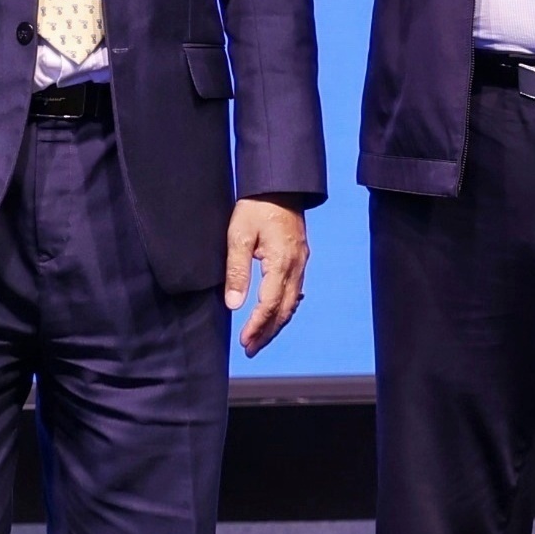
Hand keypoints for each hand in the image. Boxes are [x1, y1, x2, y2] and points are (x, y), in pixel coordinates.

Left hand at [223, 198, 309, 355]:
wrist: (279, 184)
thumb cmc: (256, 206)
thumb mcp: (238, 235)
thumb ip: (237, 271)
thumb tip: (233, 304)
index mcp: (281, 262)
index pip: (269, 304)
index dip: (257, 325)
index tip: (245, 341)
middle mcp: (296, 266)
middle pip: (284, 309)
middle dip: (268, 332)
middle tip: (251, 349)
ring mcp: (301, 262)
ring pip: (292, 302)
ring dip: (276, 323)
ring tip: (260, 338)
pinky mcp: (300, 258)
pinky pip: (295, 290)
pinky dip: (285, 307)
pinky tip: (277, 314)